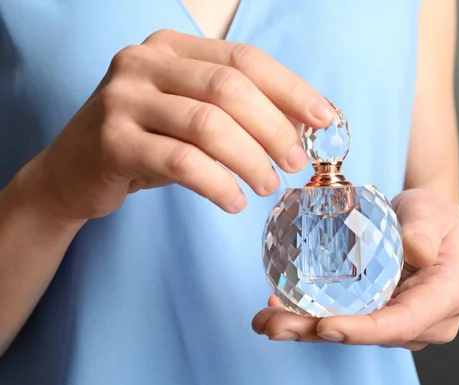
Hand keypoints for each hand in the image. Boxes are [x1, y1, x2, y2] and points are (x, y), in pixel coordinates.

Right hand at [25, 30, 333, 220]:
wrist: (72, 171)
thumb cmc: (144, 142)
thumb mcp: (189, 115)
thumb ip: (236, 111)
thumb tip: (303, 124)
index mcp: (170, 47)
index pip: (243, 58)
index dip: (290, 88)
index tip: (324, 118)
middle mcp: (143, 63)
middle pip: (229, 88)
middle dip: (274, 128)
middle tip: (296, 162)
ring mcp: (123, 99)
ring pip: (208, 124)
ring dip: (250, 159)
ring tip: (269, 185)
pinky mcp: (112, 142)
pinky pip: (181, 162)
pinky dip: (217, 184)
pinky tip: (234, 201)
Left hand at [252, 189, 458, 349]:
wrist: (439, 235)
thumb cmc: (439, 222)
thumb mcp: (434, 211)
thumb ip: (426, 227)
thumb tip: (417, 250)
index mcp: (445, 297)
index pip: (403, 323)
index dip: (363, 330)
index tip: (325, 326)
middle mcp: (424, 322)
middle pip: (368, 334)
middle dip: (317, 333)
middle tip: (274, 324)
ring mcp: (399, 324)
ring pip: (351, 331)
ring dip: (306, 327)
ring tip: (266, 318)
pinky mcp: (379, 316)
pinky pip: (346, 319)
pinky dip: (311, 315)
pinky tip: (278, 305)